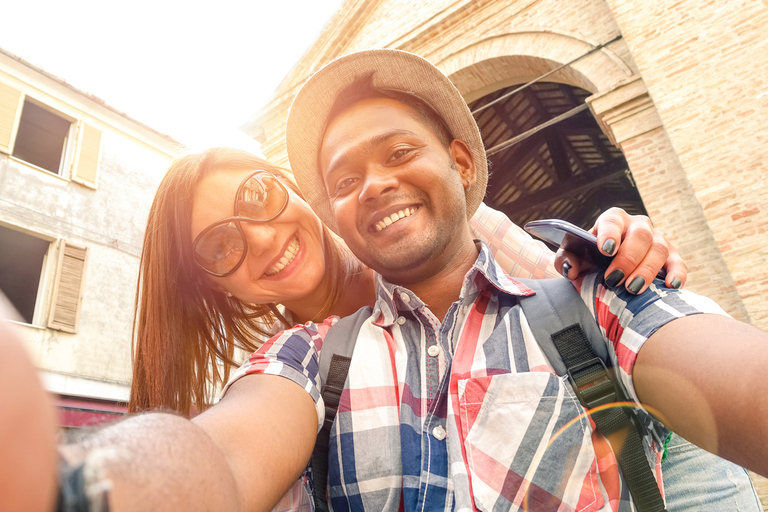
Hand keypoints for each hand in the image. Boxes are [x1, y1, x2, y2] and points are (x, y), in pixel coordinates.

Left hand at [555, 207, 686, 293]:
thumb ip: (565, 259)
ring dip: (646, 270)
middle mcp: (638, 225)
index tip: (605, 250)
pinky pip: (679, 263)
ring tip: (632, 289)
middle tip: (614, 280)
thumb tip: (571, 268)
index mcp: (613, 220)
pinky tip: (670, 286)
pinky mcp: (672, 257)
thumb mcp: (573, 257)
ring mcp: (658, 240)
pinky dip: (677, 274)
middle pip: (640, 236)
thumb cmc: (590, 259)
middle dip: (628, 259)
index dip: (610, 234)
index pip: (613, 220)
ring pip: (659, 249)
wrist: (607, 268)